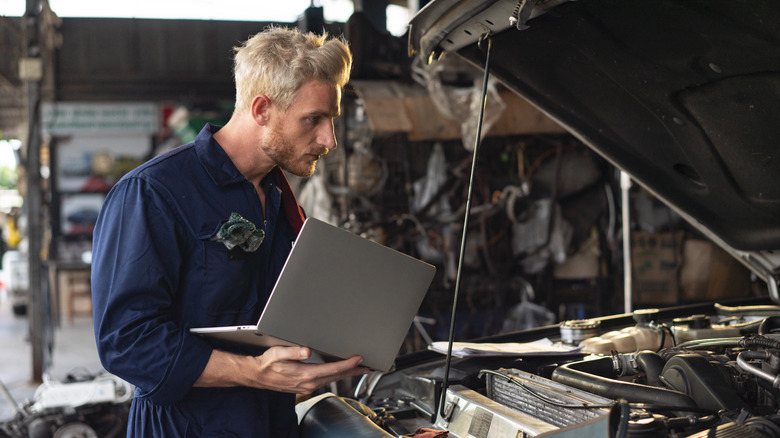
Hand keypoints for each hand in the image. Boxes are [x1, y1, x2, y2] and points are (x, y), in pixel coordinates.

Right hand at [249, 346, 369, 393]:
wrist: (258, 376)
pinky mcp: (305, 386)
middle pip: (336, 376)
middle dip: (353, 370)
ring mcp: (307, 386)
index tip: (359, 358)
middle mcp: (309, 383)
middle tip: (368, 366)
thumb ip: (294, 352)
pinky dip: (336, 375)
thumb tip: (307, 351)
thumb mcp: (279, 353)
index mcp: (305, 374)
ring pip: (332, 379)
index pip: (332, 369)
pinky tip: (339, 371)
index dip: (347, 364)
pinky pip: (325, 381)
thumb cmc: (268, 363)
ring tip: (358, 368)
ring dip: (346, 373)